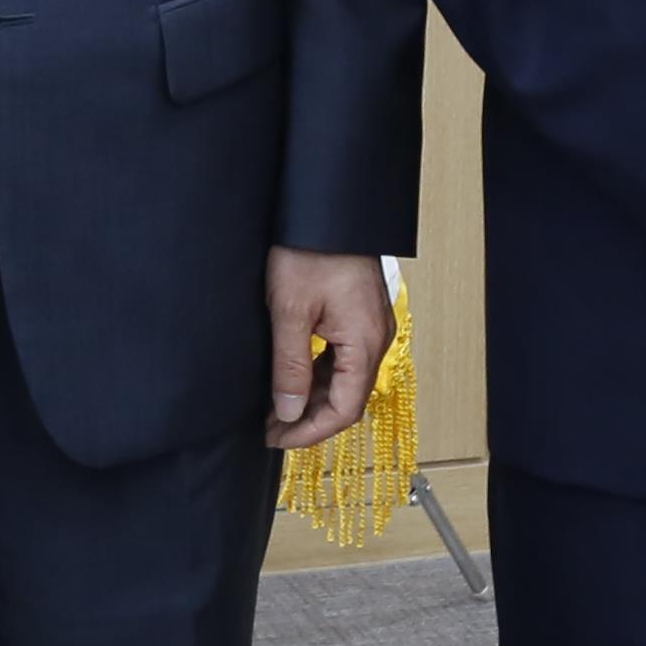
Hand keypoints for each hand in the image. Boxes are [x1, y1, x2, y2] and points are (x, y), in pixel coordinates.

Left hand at [265, 250, 393, 450]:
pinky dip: (317, 373)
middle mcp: (375, 338)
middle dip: (309, 417)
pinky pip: (342, 357)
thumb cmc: (308, 250)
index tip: (277, 438)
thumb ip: (290, 366)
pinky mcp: (358, 315)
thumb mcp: (290, 311)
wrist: (325, 208)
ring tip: (274, 406)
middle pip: (347, 397)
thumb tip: (287, 412)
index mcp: (365, 342)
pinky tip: (290, 376)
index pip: (344, 409)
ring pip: (343, 378)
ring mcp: (369, 326)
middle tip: (269, 427)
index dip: (310, 431)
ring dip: (311, 396)